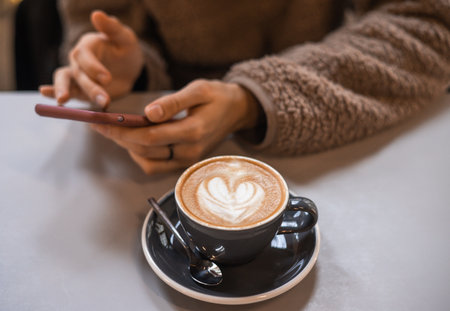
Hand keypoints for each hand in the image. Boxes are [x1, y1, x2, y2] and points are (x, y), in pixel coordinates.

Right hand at [40, 10, 143, 107]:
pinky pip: (66, 90)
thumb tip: (97, 14)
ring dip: (65, 91)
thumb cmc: (125, 49)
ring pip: (65, 81)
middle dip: (90, 87)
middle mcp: (78, 60)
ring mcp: (77, 75)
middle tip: (102, 99)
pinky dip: (53, 92)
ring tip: (64, 100)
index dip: (94, 67)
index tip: (107, 79)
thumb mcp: (124, 38)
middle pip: (78, 73)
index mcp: (87, 46)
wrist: (127, 67)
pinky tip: (44, 93)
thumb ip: (112, 28)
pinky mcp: (79, 89)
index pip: (85, 56)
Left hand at [90, 79, 261, 173]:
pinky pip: (157, 166)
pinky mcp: (185, 162)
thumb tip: (148, 114)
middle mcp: (190, 150)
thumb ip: (173, 102)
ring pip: (149, 162)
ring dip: (129, 148)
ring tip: (115, 131)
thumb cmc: (217, 97)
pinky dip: (142, 155)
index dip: (123, 131)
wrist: (237, 111)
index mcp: (193, 131)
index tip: (102, 123)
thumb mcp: (198, 90)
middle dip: (119, 138)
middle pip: (145, 150)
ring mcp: (188, 159)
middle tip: (100, 126)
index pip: (149, 137)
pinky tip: (134, 140)